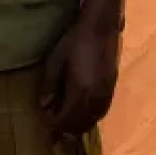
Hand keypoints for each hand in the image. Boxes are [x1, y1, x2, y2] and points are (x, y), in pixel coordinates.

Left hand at [40, 19, 121, 138]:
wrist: (101, 27)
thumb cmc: (75, 40)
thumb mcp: (56, 59)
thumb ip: (49, 84)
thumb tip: (43, 105)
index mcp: (79, 92)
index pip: (64, 120)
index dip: (52, 123)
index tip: (43, 118)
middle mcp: (94, 98)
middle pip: (79, 125)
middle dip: (64, 127)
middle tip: (52, 119)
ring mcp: (106, 95)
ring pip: (92, 121)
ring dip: (78, 124)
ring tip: (66, 117)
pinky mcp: (112, 89)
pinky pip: (101, 112)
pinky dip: (90, 117)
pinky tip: (83, 110)